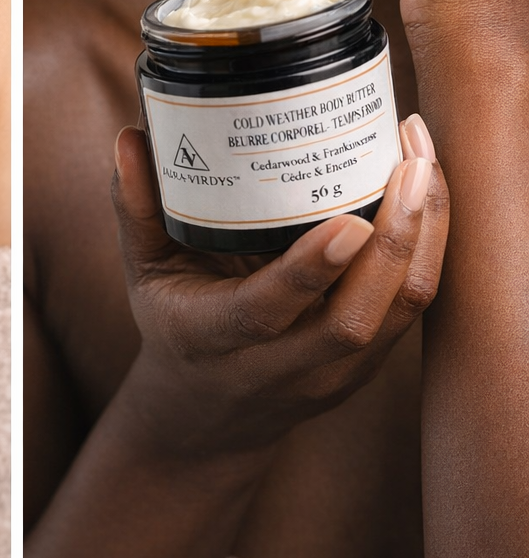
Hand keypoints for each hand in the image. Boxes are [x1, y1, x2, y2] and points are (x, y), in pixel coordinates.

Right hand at [112, 115, 447, 457]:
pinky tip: (426, 188)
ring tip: (422, 157)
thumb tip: (128, 138)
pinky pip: (414, 305)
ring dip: (425, 234)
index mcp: (220, 340)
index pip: (271, 311)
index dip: (313, 270)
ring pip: (401, 310)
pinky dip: (430, 246)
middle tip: (408, 160)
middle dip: (396, 236)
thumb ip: (135, 208)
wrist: (209, 419)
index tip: (350, 221)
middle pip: (359, 316)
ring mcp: (337, 371)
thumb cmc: (176, 328)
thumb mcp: (142, 274)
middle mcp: (286, 365)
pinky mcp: (371, 361)